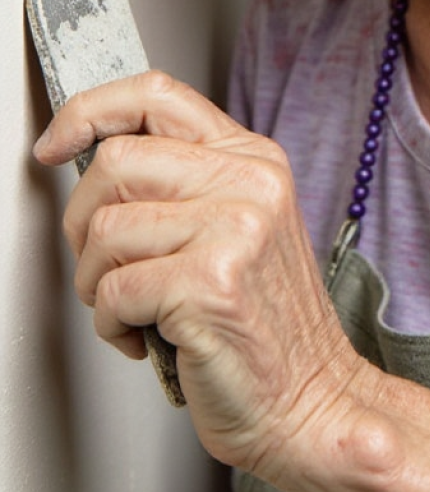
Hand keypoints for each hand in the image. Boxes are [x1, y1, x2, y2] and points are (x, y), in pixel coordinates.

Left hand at [33, 71, 369, 478]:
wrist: (310, 396)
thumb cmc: (264, 321)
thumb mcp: (239, 227)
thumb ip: (184, 182)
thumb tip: (96, 158)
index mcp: (254, 160)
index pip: (159, 95)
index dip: (92, 110)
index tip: (58, 142)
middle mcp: (250, 183)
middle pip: (116, 161)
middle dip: (84, 222)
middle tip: (108, 263)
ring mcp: (236, 228)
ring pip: (106, 228)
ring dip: (98, 284)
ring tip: (138, 307)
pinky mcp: (212, 281)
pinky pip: (113, 291)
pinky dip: (113, 326)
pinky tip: (152, 334)